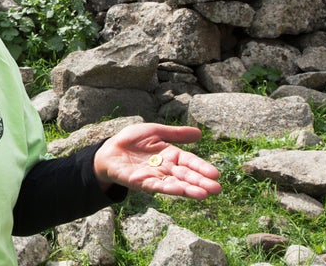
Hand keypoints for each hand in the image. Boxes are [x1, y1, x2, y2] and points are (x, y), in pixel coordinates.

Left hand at [93, 123, 221, 199]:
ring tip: (204, 195)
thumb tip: (199, 133)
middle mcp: (165, 168)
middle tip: (217, 189)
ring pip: (174, 184)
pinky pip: (156, 186)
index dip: (201, 167)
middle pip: (185, 176)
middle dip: (200, 182)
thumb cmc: (132, 140)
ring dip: (188, 190)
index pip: (189, 162)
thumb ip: (176, 134)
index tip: (216, 174)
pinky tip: (179, 190)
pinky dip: (167, 188)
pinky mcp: (141, 182)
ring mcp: (154, 176)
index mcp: (170, 155)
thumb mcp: (155, 131)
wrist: (109, 149)